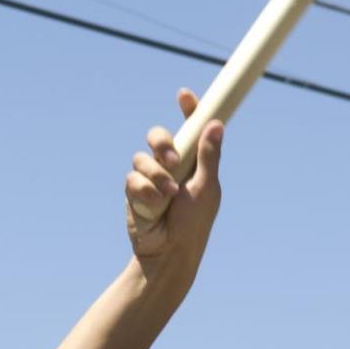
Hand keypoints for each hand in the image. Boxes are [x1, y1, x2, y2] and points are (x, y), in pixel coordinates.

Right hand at [125, 89, 223, 283]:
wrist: (168, 252)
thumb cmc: (194, 224)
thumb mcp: (207, 188)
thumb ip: (209, 157)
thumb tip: (217, 124)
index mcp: (193, 162)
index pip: (190, 129)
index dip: (188, 111)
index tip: (183, 96)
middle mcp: (170, 166)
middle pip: (157, 136)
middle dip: (161, 142)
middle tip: (171, 158)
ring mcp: (150, 178)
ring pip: (142, 158)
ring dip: (156, 175)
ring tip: (168, 196)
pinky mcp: (134, 192)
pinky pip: (132, 179)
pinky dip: (144, 191)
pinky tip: (155, 206)